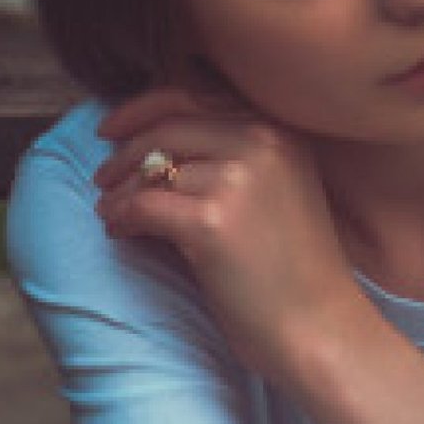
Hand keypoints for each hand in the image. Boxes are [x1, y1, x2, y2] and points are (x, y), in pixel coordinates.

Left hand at [90, 88, 367, 383]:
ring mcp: (238, 180)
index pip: (196, 94)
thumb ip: (237, 154)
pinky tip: (118, 231)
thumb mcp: (281, 189)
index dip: (144, 108)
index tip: (112, 128)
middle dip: (124, 149)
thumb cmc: (297, 270)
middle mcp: (263, 142)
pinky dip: (120, 217)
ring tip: (109, 210)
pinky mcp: (212, 222)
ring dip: (119, 190)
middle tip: (102, 175)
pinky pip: (142, 205)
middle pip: (167, 124)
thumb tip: (154, 140)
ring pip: (151, 167)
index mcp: (281, 129)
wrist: (321, 328)